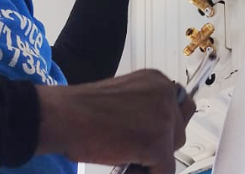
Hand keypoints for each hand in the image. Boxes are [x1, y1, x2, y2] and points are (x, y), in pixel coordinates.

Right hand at [36, 69, 195, 173]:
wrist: (64, 116)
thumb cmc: (82, 109)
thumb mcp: (124, 98)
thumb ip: (145, 108)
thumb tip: (157, 132)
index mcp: (156, 80)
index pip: (179, 107)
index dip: (164, 126)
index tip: (150, 135)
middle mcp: (165, 93)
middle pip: (179, 129)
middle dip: (161, 143)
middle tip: (135, 149)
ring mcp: (164, 118)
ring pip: (172, 151)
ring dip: (154, 159)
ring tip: (126, 156)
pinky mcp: (159, 144)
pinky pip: (164, 171)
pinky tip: (125, 165)